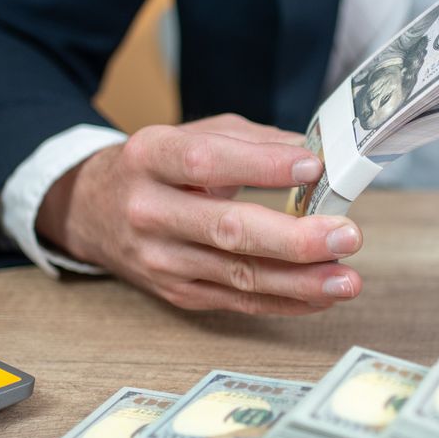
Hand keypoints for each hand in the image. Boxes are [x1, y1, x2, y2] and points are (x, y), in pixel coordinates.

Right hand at [36, 113, 363, 313]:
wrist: (92, 211)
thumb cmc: (157, 169)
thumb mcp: (192, 135)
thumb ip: (253, 142)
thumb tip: (316, 155)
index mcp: (151, 157)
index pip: (206, 162)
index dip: (261, 166)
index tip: (312, 167)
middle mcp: (150, 211)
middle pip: (227, 230)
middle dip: (293, 238)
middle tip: (345, 236)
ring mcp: (161, 259)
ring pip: (238, 275)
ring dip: (300, 281)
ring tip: (346, 279)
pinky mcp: (178, 293)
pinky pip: (239, 301)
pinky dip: (286, 301)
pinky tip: (322, 295)